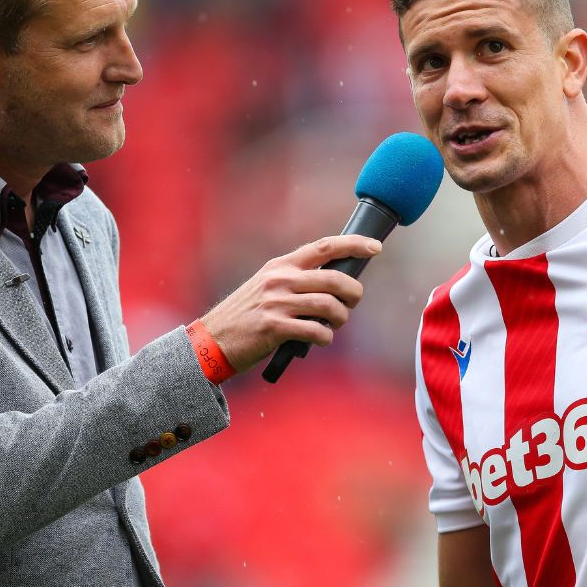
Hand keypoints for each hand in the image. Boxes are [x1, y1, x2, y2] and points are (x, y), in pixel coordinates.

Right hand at [198, 235, 381, 373]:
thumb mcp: (267, 287)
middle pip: (334, 278)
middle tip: (352, 303)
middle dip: (354, 292)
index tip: (375, 247)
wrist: (211, 341)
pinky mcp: (275, 328)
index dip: (354, 245)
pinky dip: (325, 337)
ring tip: (334, 325)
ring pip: (329, 306)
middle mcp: (280, 280)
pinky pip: (316, 330)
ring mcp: (277, 303)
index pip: (324, 247)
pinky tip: (320, 339)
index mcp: (281, 266)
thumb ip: (296, 280)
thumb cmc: (246, 316)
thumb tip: (336, 284)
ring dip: (340, 318)